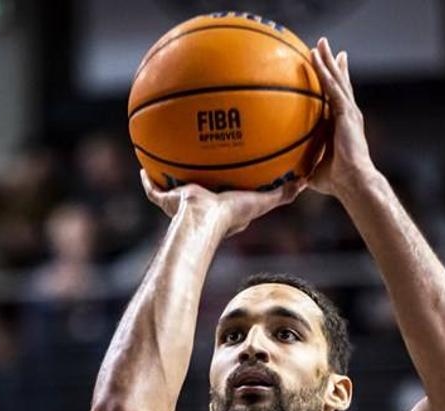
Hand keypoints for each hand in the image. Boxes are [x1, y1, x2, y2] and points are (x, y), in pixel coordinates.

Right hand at [139, 169, 305, 237]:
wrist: (202, 218)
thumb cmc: (230, 213)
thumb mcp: (262, 201)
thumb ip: (282, 193)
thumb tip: (303, 182)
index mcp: (220, 205)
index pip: (221, 190)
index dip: (224, 180)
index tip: (226, 169)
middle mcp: (199, 203)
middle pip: (196, 187)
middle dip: (195, 176)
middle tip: (196, 161)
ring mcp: (180, 203)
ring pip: (172, 187)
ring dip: (168, 177)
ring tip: (164, 159)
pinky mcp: (165, 200)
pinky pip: (152, 188)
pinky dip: (146, 181)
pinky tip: (141, 167)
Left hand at [308, 37, 374, 200]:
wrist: (353, 181)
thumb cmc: (336, 181)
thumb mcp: (314, 169)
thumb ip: (304, 164)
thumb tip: (287, 175)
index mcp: (342, 125)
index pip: (337, 98)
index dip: (333, 82)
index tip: (329, 68)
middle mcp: (348, 114)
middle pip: (339, 82)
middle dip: (332, 63)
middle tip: (326, 46)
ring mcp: (349, 112)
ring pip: (337, 79)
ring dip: (328, 60)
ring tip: (321, 43)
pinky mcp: (347, 113)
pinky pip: (333, 88)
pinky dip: (325, 72)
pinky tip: (317, 59)